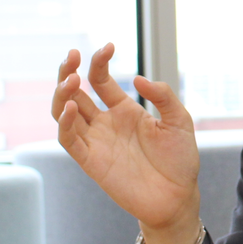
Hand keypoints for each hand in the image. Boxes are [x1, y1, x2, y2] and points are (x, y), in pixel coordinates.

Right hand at [51, 45, 200, 241]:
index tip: (109, 46)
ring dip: (62, 95)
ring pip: (64, 114)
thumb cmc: (180, 160)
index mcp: (124, 110)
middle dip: (67, 72)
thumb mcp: (179, 121)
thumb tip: (137, 78)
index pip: (100, 80)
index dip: (99, 61)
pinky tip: (71, 107)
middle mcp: (105, 124)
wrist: (178, 197)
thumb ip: (163, 96)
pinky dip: (65, 123)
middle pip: (75, 93)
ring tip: (70, 79)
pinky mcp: (91, 162)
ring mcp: (96, 141)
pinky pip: (69, 140)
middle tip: (71, 55)